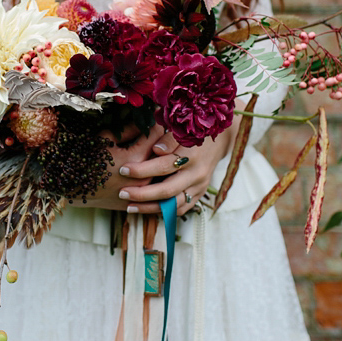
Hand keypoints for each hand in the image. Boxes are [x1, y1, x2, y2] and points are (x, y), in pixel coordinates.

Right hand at [70, 123, 168, 209]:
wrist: (71, 188)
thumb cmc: (85, 159)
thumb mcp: (105, 139)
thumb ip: (129, 130)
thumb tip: (146, 121)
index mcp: (134, 159)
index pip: (156, 136)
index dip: (158, 124)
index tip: (157, 118)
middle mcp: (143, 178)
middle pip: (165, 156)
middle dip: (165, 142)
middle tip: (164, 132)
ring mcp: (141, 194)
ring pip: (164, 175)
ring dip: (164, 161)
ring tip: (161, 150)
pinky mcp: (138, 203)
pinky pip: (156, 190)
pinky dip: (159, 179)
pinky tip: (157, 170)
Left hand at [121, 105, 243, 215]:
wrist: (219, 139)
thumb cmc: (192, 130)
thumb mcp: (181, 129)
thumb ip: (168, 138)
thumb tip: (156, 150)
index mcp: (191, 155)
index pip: (163, 166)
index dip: (142, 169)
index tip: (123, 169)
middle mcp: (197, 173)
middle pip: (167, 190)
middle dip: (142, 194)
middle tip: (122, 193)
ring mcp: (199, 186)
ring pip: (174, 204)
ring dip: (150, 207)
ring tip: (129, 207)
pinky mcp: (199, 194)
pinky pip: (181, 209)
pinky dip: (164, 211)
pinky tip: (146, 209)